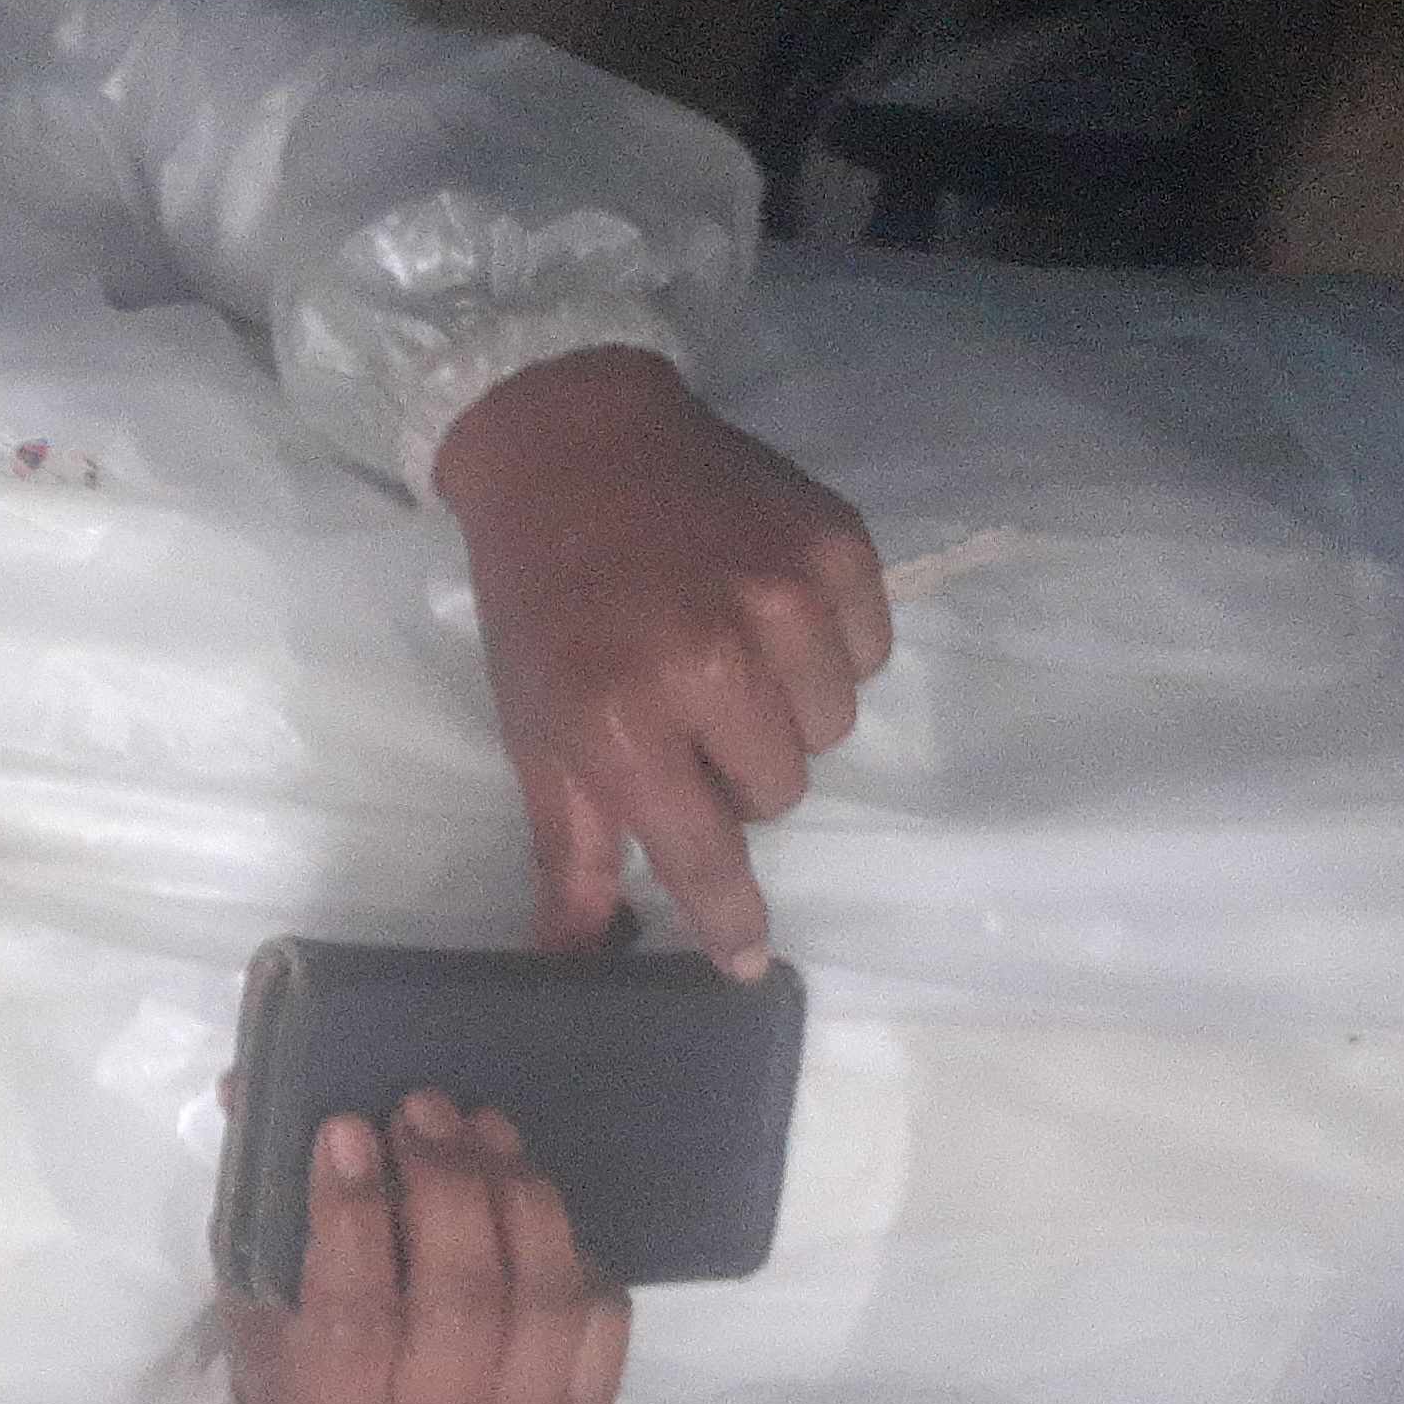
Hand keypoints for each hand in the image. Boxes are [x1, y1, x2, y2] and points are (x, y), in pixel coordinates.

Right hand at [223, 1097, 627, 1403]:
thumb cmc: (293, 1344)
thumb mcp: (254, 1279)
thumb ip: (259, 1191)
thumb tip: (246, 1083)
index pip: (353, 1318)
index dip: (354, 1214)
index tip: (346, 1129)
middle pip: (462, 1305)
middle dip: (448, 1186)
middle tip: (422, 1111)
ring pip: (542, 1307)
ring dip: (517, 1197)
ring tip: (484, 1128)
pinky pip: (600, 1322)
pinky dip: (574, 1249)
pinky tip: (527, 1199)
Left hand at [431, 346, 889, 978]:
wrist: (571, 446)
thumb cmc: (542, 600)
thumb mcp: (534, 726)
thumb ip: (570, 845)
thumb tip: (577, 954)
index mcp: (624, 717)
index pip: (706, 852)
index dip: (729, 914)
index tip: (747, 957)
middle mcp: (713, 663)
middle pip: (780, 792)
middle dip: (735, 772)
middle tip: (685, 716)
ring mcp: (785, 598)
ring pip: (830, 728)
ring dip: (784, 714)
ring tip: (725, 658)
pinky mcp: (837, 546)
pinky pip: (868, 652)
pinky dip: (827, 649)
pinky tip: (765, 612)